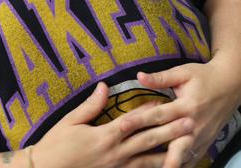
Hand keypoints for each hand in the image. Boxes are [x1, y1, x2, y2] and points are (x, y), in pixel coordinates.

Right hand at [32, 82, 193, 167]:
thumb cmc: (56, 144)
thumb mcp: (70, 121)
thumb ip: (91, 105)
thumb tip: (104, 86)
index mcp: (105, 136)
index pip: (133, 121)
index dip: (150, 111)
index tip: (164, 102)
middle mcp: (116, 153)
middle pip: (148, 140)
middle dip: (170, 130)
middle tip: (190, 122)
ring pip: (150, 160)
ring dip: (170, 150)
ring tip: (187, 144)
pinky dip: (155, 167)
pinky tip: (166, 164)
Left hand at [138, 56, 240, 167]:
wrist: (230, 85)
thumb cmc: (203, 77)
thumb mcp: (182, 73)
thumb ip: (160, 78)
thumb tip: (138, 76)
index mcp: (187, 106)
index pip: (159, 115)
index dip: (140, 120)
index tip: (122, 125)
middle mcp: (195, 125)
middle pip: (173, 142)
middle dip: (153, 149)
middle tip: (134, 153)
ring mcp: (202, 137)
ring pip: (184, 155)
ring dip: (169, 163)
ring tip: (150, 167)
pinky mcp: (206, 143)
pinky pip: (192, 158)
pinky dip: (180, 164)